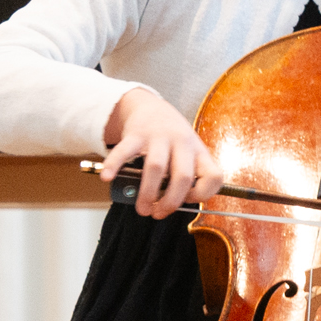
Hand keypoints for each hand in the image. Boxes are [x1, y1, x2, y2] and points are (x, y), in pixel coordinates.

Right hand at [98, 88, 222, 217]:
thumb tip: (167, 206)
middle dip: (170, 202)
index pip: (213, 176)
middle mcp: (182, 142)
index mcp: (198, 151)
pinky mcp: (136, 133)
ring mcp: (159, 137)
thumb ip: (184, 177)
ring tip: (142, 208)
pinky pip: (125, 151)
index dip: (202, 194)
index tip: (187, 201)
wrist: (151, 107)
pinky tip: (108, 178)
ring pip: (156, 167)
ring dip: (148, 193)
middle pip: (182, 176)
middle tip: (158, 213)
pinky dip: (114, 165)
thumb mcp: (188, 153)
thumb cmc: (171, 138)